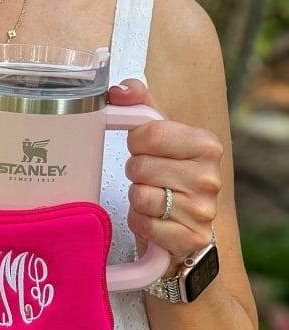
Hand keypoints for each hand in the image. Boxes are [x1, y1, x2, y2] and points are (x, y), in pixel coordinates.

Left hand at [108, 78, 223, 272]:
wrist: (186, 227)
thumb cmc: (169, 176)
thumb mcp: (159, 136)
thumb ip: (139, 105)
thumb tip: (120, 90)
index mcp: (205, 144)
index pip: (150, 133)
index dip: (135, 141)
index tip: (142, 149)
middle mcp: (210, 178)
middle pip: (140, 166)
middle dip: (135, 172)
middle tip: (148, 178)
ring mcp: (203, 211)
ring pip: (140, 196)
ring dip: (136, 198)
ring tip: (152, 197)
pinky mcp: (191, 239)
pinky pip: (143, 224)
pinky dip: (140, 222)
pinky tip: (154, 220)